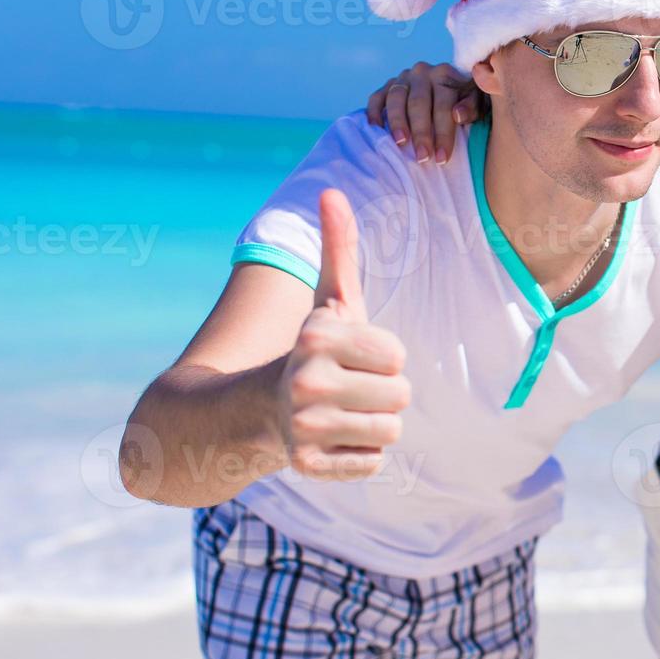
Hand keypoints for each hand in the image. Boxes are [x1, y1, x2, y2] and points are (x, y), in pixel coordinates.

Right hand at [278, 189, 410, 480]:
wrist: (259, 409)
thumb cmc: (315, 350)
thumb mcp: (330, 301)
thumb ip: (339, 248)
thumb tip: (332, 191)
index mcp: (317, 337)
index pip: (398, 356)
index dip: (382, 357)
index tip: (352, 357)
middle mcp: (305, 382)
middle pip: (401, 396)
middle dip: (383, 393)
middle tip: (349, 389)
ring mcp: (302, 428)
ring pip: (390, 431)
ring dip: (374, 424)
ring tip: (343, 413)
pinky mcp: (307, 467)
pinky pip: (372, 463)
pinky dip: (358, 455)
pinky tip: (332, 440)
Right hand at [365, 61, 483, 165]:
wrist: (451, 88)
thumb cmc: (467, 103)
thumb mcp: (478, 104)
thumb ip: (473, 108)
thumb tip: (457, 115)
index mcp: (446, 74)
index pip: (443, 106)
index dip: (443, 133)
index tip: (442, 158)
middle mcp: (423, 72)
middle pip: (418, 103)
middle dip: (421, 133)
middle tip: (422, 157)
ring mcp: (404, 77)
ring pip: (396, 99)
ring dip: (397, 122)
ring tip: (401, 144)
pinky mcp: (388, 84)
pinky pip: (377, 96)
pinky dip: (374, 111)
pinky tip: (375, 127)